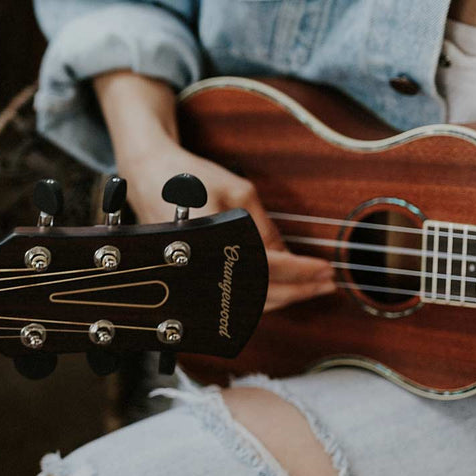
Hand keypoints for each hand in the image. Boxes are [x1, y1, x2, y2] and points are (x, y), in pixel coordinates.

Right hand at [120, 145, 334, 311]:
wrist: (148, 174)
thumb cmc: (188, 177)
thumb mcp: (237, 192)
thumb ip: (264, 228)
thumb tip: (288, 259)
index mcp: (210, 240)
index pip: (265, 267)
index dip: (299, 272)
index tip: (324, 270)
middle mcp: (197, 264)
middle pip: (257, 294)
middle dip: (298, 290)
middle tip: (327, 283)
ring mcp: (191, 275)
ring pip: (244, 302)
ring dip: (281, 297)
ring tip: (311, 287)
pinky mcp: (191, 277)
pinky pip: (229, 296)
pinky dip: (259, 296)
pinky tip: (280, 289)